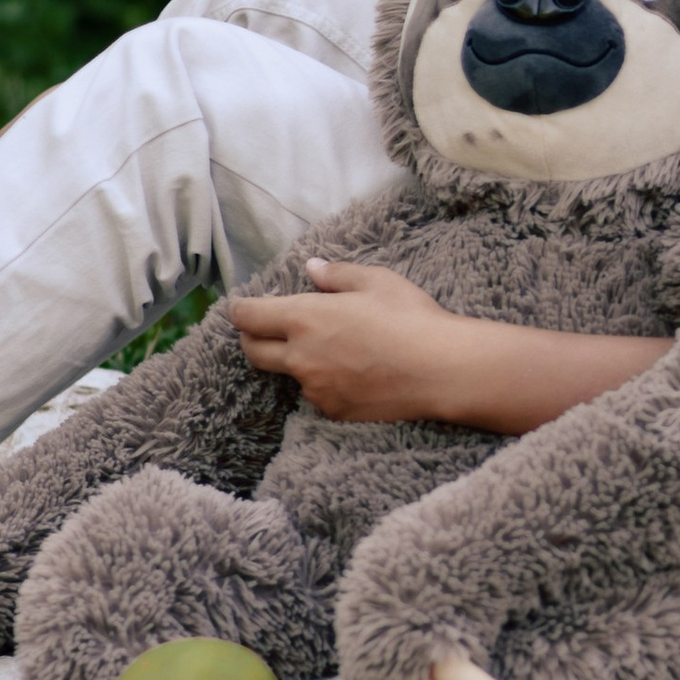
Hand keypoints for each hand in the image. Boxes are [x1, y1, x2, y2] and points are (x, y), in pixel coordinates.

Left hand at [230, 260, 458, 422]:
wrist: (440, 370)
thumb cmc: (410, 317)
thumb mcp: (377, 281)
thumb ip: (337, 275)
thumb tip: (311, 269)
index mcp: (305, 318)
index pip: (250, 316)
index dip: (239, 310)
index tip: (239, 307)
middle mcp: (300, 357)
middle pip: (254, 351)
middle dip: (251, 338)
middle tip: (265, 328)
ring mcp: (315, 388)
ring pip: (289, 374)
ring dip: (296, 360)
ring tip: (330, 349)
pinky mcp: (333, 410)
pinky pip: (317, 394)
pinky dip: (323, 381)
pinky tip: (353, 371)